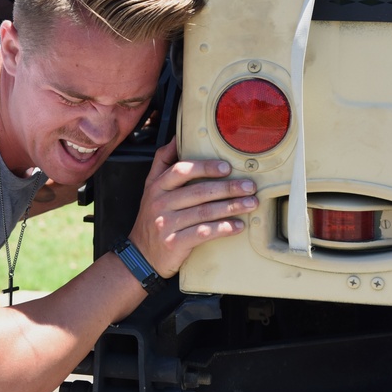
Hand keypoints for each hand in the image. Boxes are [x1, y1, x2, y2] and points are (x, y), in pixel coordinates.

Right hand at [128, 137, 256, 277]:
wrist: (141, 254)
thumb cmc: (153, 217)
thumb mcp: (151, 188)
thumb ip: (163, 162)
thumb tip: (177, 137)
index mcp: (156, 186)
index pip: (181, 171)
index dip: (205, 167)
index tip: (227, 168)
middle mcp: (160, 203)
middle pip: (198, 192)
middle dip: (227, 188)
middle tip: (249, 186)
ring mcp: (166, 224)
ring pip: (204, 212)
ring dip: (231, 207)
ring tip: (251, 204)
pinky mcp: (174, 243)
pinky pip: (203, 233)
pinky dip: (223, 228)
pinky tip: (238, 226)